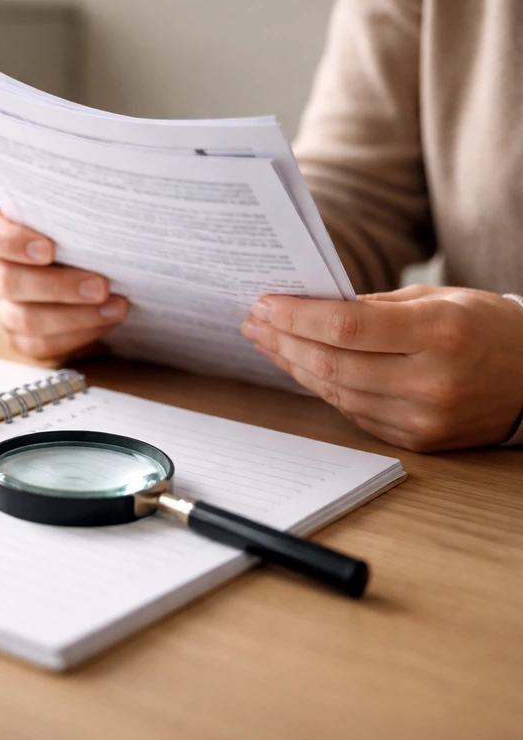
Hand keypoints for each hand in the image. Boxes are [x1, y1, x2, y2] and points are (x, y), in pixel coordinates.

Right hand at [0, 209, 128, 360]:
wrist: (91, 274)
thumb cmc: (76, 239)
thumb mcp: (70, 224)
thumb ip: (71, 221)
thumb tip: (101, 223)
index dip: (12, 242)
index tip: (49, 249)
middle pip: (9, 282)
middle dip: (58, 286)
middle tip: (101, 286)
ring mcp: (3, 309)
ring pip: (26, 320)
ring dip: (77, 315)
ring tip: (115, 306)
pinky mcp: (20, 339)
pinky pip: (42, 345)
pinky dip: (79, 334)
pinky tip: (106, 321)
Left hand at [240, 285, 522, 451]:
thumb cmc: (486, 327)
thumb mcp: (439, 298)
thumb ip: (374, 306)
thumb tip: (311, 307)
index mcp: (440, 333)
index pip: (345, 328)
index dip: (296, 317)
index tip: (264, 305)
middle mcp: (431, 381)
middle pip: (332, 364)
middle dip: (283, 341)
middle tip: (254, 323)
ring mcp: (424, 417)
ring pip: (336, 392)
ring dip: (294, 366)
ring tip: (268, 343)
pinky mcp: (418, 440)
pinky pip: (353, 413)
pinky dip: (323, 388)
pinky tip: (301, 368)